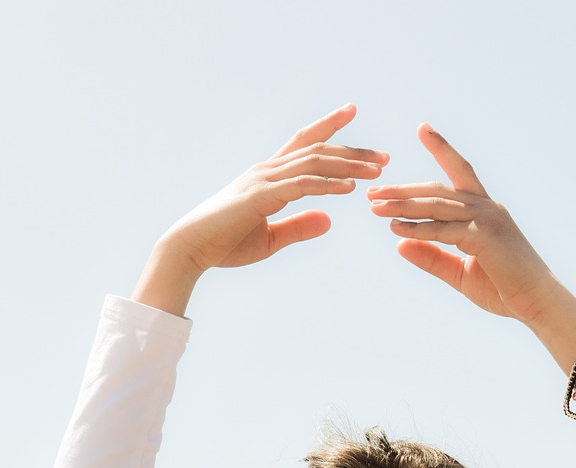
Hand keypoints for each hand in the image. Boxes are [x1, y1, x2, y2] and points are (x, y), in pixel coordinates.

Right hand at [133, 103, 387, 313]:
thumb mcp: (271, 238)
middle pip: (317, 149)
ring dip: (347, 166)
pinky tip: (350, 190)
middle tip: (384, 157)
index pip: (304, 142)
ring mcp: (264, 180)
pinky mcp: (261, 197)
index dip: (329, 125)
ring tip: (376, 172)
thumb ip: (299, 226)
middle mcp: (268, 170)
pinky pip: (301, 186)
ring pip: (313, 163)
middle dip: (353, 152)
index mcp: (269, 176)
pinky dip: (328, 185)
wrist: (191, 249)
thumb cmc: (226, 245)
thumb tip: (329, 220)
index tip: (352, 110)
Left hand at [366, 124, 563, 322]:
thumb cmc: (504, 288)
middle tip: (373, 192)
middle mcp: (487, 207)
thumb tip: (400, 244)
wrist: (537, 302)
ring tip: (376, 206)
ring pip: (438, 205)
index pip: (459, 171)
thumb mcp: (460, 272)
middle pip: (438, 189)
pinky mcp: (485, 236)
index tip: (422, 128)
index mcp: (484, 210)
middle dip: (404, 189)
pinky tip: (395, 228)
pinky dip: (419, 228)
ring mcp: (488, 219)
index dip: (441, 148)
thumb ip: (433, 257)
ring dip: (404, 204)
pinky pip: (444, 229)